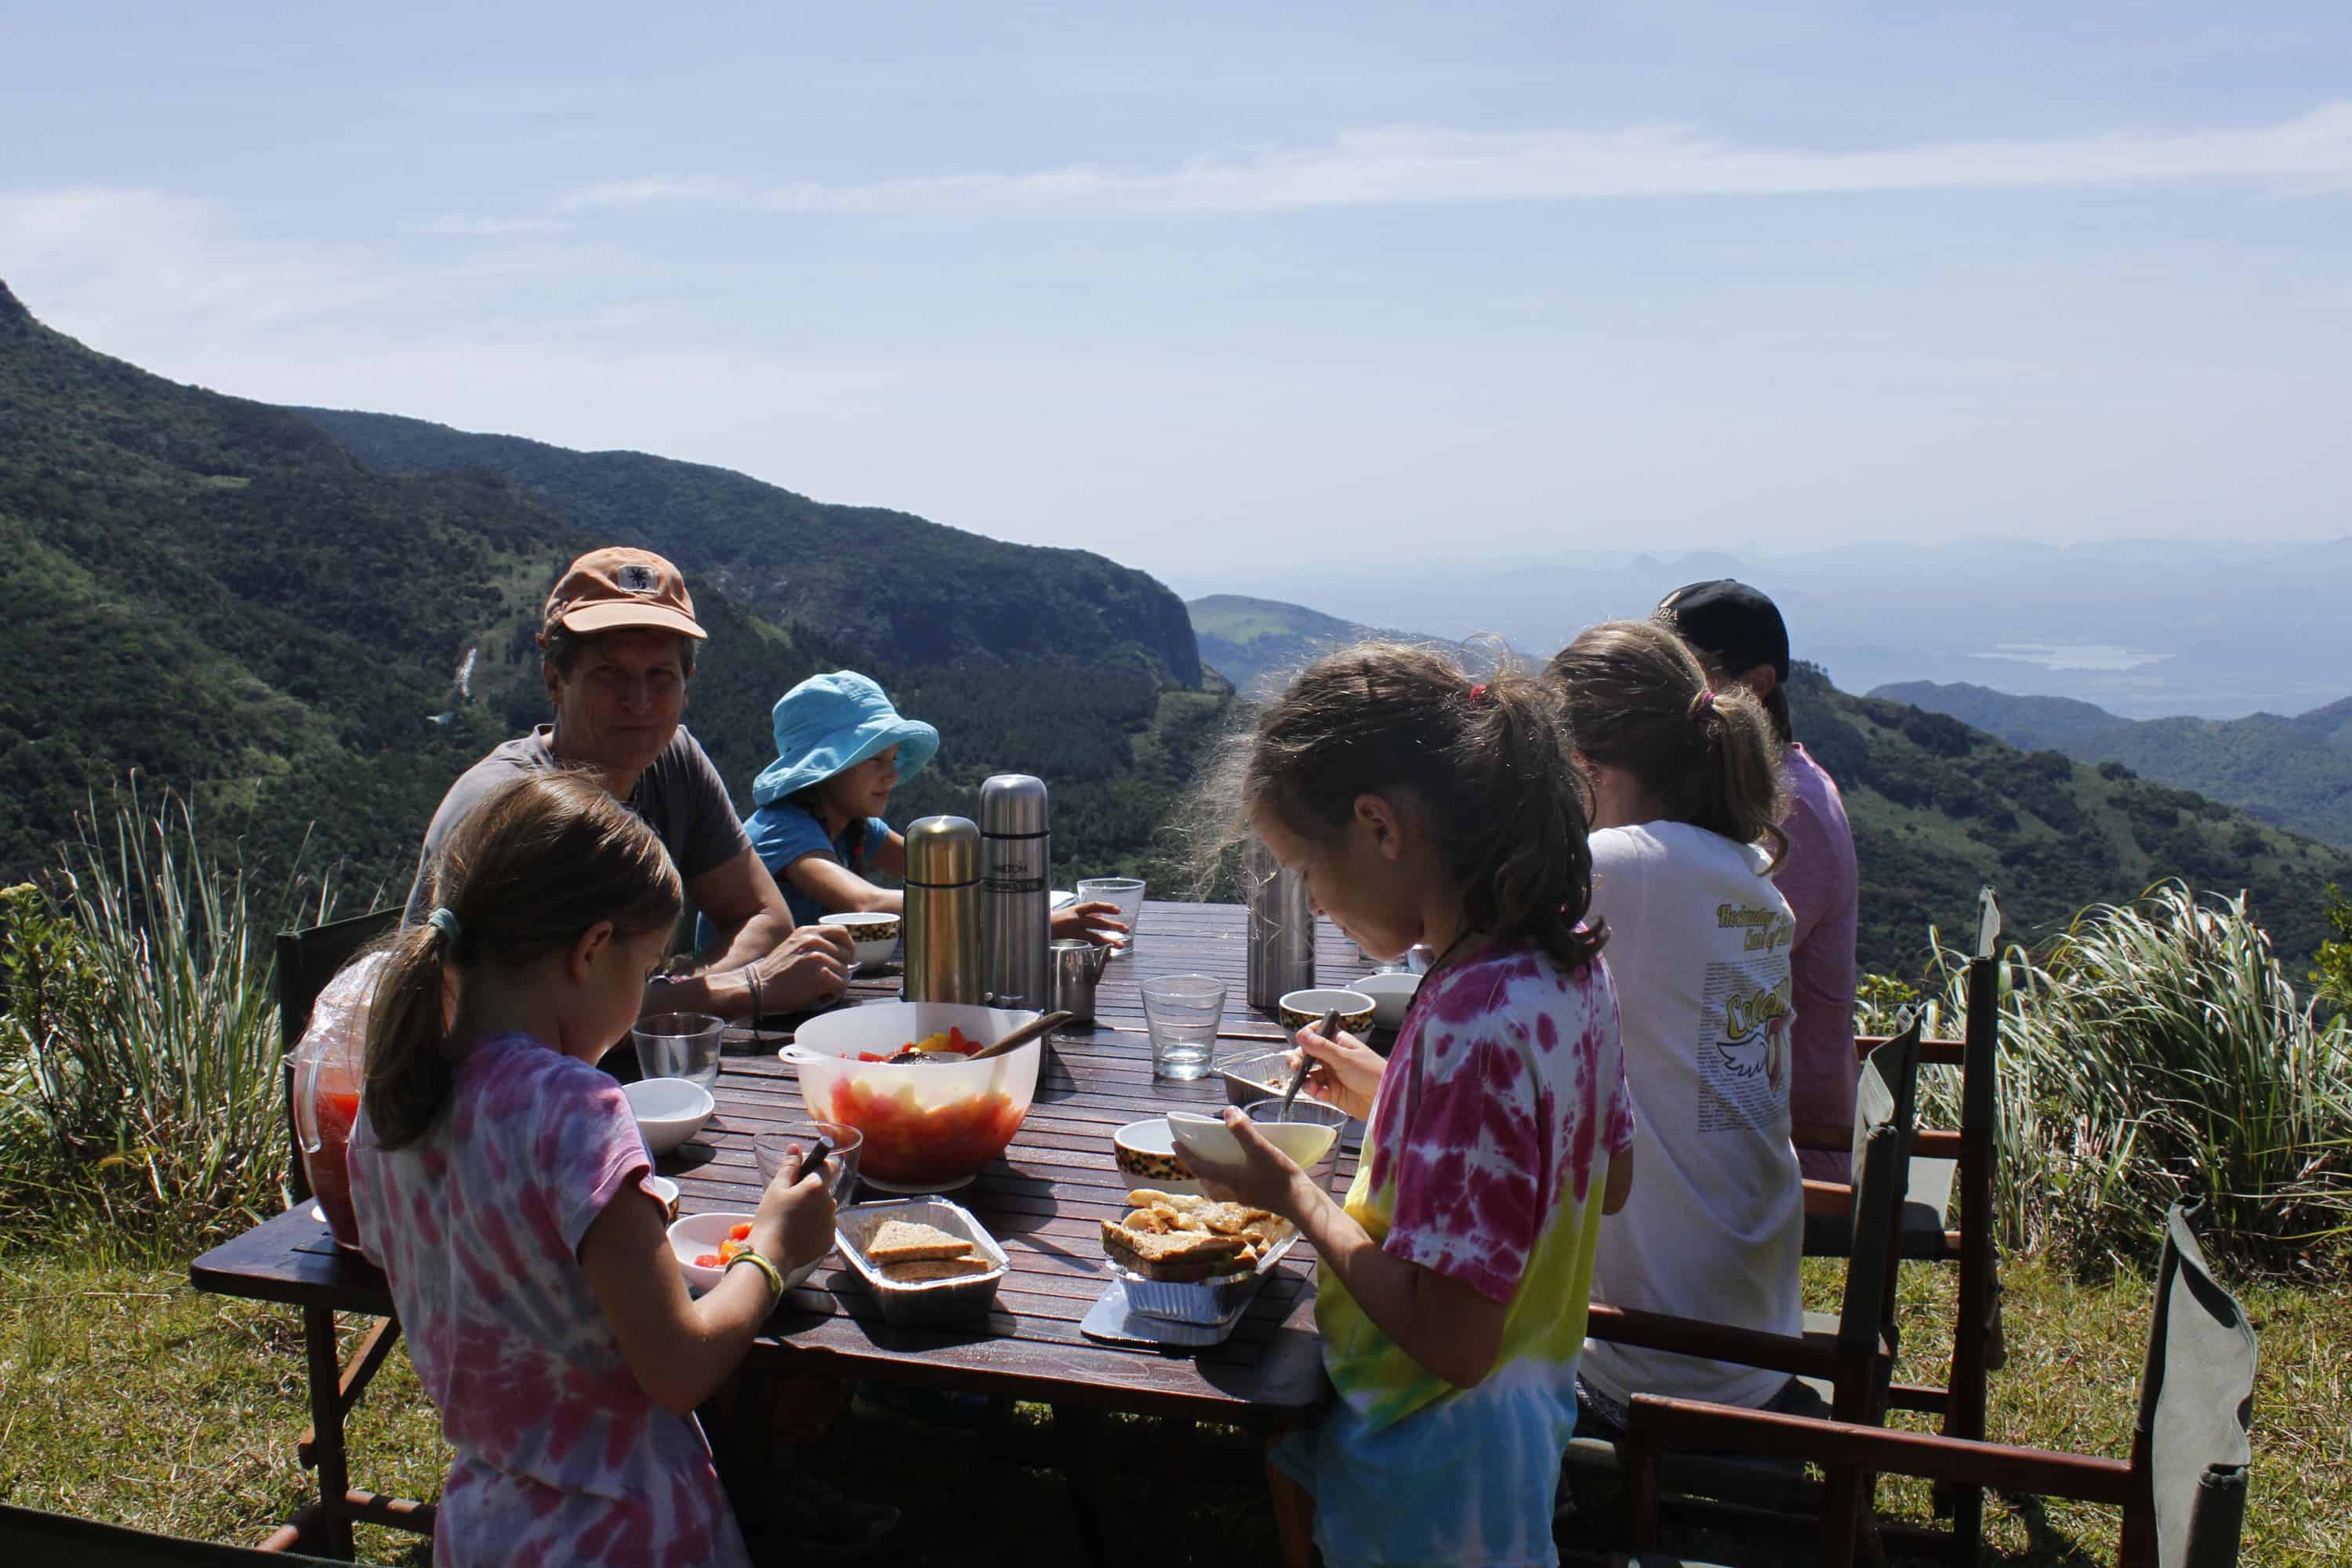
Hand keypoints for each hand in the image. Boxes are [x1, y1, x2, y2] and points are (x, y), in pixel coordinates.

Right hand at [745, 925, 853, 1012]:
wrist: (755, 988)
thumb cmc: (774, 974)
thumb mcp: (793, 948)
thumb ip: (815, 945)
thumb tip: (844, 956)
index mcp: (808, 931)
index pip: (842, 931)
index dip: (848, 947)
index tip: (845, 959)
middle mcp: (814, 940)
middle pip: (846, 954)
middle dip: (840, 969)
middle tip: (826, 981)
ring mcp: (818, 956)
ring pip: (845, 972)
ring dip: (835, 984)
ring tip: (818, 990)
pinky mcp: (820, 974)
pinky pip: (841, 985)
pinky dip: (833, 994)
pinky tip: (819, 996)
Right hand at [750, 1145, 836, 1272]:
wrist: (771, 1255)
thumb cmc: (771, 1217)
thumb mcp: (776, 1188)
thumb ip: (790, 1167)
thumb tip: (796, 1147)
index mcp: (817, 1186)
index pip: (830, 1166)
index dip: (820, 1166)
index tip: (806, 1173)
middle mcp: (830, 1202)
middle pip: (825, 1189)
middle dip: (812, 1191)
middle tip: (791, 1201)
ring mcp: (831, 1223)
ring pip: (825, 1209)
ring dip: (814, 1209)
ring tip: (793, 1219)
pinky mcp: (829, 1240)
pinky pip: (824, 1227)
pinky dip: (815, 1227)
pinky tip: (798, 1233)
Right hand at [1050, 900, 1128, 946]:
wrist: (1036, 929)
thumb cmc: (1053, 921)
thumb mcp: (1068, 912)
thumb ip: (1083, 914)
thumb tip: (1100, 916)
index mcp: (1074, 910)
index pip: (1093, 906)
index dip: (1106, 907)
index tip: (1118, 910)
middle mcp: (1075, 920)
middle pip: (1097, 922)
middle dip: (1112, 926)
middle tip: (1125, 929)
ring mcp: (1073, 932)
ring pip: (1095, 936)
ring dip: (1109, 940)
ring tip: (1120, 945)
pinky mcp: (1071, 942)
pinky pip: (1088, 946)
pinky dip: (1099, 950)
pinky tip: (1107, 953)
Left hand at [1179, 1109, 1311, 1218]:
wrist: (1302, 1203)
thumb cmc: (1280, 1178)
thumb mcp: (1262, 1150)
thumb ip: (1244, 1132)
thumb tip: (1227, 1112)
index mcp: (1229, 1179)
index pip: (1199, 1167)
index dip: (1185, 1156)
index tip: (1174, 1145)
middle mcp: (1234, 1191)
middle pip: (1208, 1184)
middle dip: (1198, 1171)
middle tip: (1194, 1158)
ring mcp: (1247, 1197)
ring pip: (1222, 1189)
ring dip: (1214, 1179)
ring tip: (1216, 1165)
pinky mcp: (1259, 1199)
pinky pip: (1237, 1190)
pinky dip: (1232, 1180)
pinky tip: (1244, 1171)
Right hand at [1290, 1024, 1382, 1121]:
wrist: (1385, 1099)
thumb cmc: (1372, 1073)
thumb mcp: (1345, 1058)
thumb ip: (1321, 1047)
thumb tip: (1300, 1034)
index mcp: (1337, 1042)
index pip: (1315, 1034)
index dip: (1305, 1038)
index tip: (1301, 1044)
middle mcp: (1332, 1057)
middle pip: (1306, 1055)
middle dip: (1297, 1061)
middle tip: (1296, 1067)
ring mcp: (1331, 1074)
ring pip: (1308, 1074)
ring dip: (1305, 1080)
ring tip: (1311, 1086)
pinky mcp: (1332, 1092)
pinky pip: (1316, 1090)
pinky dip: (1315, 1092)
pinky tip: (1322, 1094)